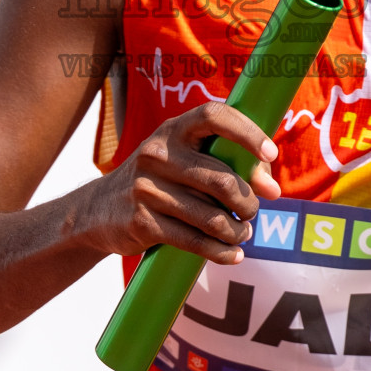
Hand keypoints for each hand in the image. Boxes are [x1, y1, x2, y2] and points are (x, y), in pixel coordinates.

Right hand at [81, 102, 280, 264]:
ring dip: (237, 231)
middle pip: (222, 179)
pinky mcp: (142, 221)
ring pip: (213, 217)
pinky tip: (233, 254)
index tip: (271, 153)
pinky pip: (195, 241)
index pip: (214, 116)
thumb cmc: (160, 180)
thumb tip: (272, 190)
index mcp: (173, 129)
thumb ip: (231, 165)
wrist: (97, 210)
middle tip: (251, 211)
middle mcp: (158, 153)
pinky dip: (221, 252)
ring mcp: (147, 188)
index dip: (247, 132)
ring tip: (243, 233)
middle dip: (248, 202)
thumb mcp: (185, 161)